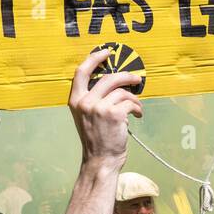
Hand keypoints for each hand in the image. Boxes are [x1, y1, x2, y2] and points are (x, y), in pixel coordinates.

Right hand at [69, 48, 142, 170]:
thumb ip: (94, 99)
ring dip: (134, 100)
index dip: (94, 58)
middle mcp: (85, 102)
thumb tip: (115, 83)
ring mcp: (99, 108)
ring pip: (123, 92)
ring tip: (136, 109)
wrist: (100, 160)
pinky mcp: (114, 114)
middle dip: (126, 76)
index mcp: (75, 100)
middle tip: (137, 79)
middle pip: (108, 78)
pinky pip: (130, 103)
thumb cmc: (97, 139)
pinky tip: (138, 115)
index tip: (107, 52)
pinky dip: (137, 108)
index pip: (81, 72)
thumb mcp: (87, 116)